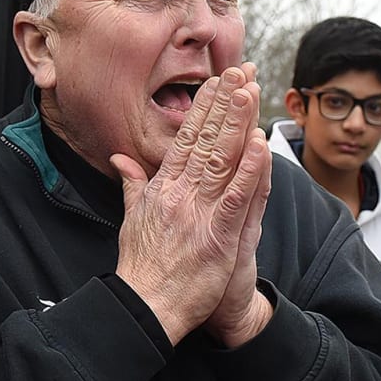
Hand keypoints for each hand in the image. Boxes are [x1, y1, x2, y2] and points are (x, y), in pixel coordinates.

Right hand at [113, 66, 266, 343]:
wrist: (145, 308)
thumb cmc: (140, 268)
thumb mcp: (131, 219)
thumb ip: (132, 185)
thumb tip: (121, 158)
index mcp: (161, 189)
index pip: (185, 139)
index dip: (203, 109)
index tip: (216, 83)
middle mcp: (179, 194)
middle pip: (205, 141)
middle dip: (224, 104)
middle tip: (239, 72)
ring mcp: (198, 214)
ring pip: (222, 160)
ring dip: (238, 124)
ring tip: (250, 91)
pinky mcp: (217, 238)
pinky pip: (237, 199)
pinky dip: (249, 171)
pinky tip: (259, 145)